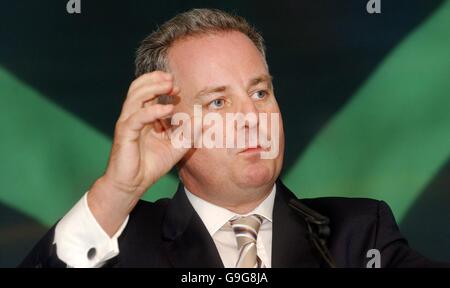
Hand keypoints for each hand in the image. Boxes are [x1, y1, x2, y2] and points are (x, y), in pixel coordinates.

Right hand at [88, 71, 187, 235]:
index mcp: (144, 116)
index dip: (162, 85)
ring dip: (152, 88)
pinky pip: (137, 117)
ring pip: (135, 97)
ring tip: (169, 87)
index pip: (149, 92)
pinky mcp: (125, 133)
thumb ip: (190, 133)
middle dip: (156, 80)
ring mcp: (128, 123)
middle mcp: (134, 116)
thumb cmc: (150, 165)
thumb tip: (206, 121)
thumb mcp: (177, 147)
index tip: (178, 87)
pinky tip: (167, 109)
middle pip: (139, 88)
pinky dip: (152, 110)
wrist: (133, 185)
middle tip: (172, 80)